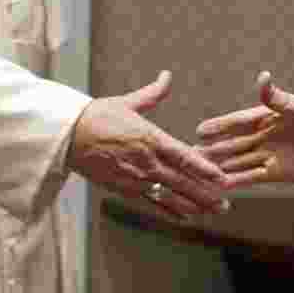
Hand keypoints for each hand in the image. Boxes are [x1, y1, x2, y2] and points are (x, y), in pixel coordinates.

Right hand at [67, 70, 231, 219]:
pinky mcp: (124, 189)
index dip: (204, 168)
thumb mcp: (128, 102)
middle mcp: (146, 161)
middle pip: (182, 181)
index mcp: (150, 138)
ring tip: (212, 211)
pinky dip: (170, 211)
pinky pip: (151, 203)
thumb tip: (167, 75)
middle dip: (206, 193)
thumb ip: (153, 93)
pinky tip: (185, 217)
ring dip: (193, 204)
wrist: (68, 136)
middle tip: (226, 202)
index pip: (183, 156)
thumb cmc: (98, 115)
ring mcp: (135, 178)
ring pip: (170, 196)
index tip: (221, 176)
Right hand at [196, 71, 293, 185]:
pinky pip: (250, 177)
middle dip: (213, 148)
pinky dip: (235, 180)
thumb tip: (262, 77)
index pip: (237, 122)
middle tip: (189, 152)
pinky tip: (220, 184)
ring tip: (198, 169)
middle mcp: (263, 136)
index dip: (219, 126)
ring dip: (219, 164)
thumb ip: (276, 97)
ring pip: (238, 160)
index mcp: (266, 117)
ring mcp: (268, 155)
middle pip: (233, 143)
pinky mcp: (275, 172)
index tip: (199, 129)